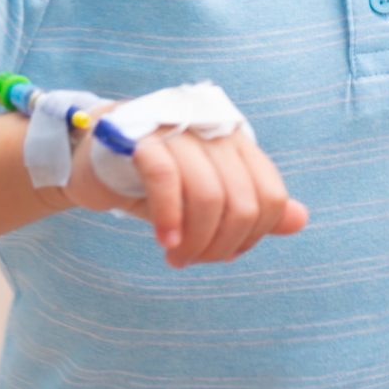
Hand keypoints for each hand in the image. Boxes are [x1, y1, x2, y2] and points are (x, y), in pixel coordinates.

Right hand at [65, 117, 307, 267]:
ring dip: (195, 240)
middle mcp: (213, 130)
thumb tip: (300, 220)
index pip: (271, 196)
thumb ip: (251, 207)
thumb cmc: (152, 181)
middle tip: (191, 260)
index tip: (221, 253)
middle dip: (222, 245)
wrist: (88, 158)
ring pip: (210, 196)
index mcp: (237, 141)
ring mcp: (178, 129)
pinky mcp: (140, 136)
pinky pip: (167, 182)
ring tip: (176, 256)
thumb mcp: (205, 196)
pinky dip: (170, 220)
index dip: (252, 236)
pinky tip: (164, 242)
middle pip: (243, 202)